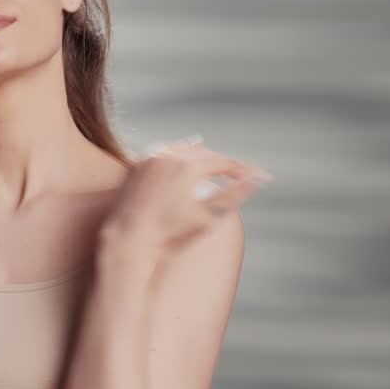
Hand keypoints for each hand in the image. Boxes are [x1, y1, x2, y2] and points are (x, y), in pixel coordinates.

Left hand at [101, 138, 271, 251]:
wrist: (129, 239)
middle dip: (221, 163)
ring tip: (210, 157)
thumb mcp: (209, 216)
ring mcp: (150, 157)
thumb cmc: (171, 234)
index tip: (256, 176)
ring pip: (181, 149)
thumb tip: (261, 178)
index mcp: (190, 165)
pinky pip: (160, 152)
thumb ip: (236, 194)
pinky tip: (179, 154)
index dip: (242, 170)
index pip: (224, 163)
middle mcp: (169, 155)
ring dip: (198, 154)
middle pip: (204, 154)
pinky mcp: (135, 165)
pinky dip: (174, 153)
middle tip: (236, 172)